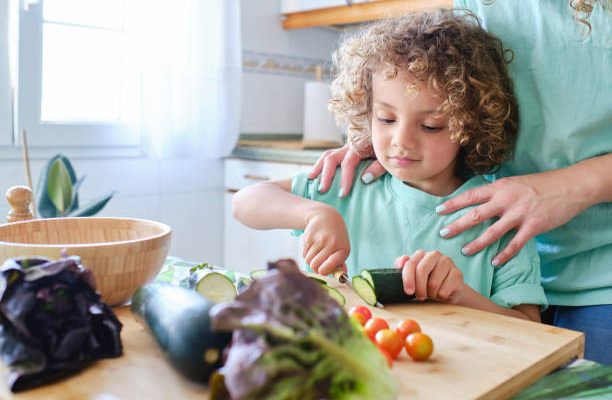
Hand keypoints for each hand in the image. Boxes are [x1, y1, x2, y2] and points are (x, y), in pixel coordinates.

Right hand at [302, 205, 350, 275]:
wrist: (326, 217)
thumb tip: (341, 276)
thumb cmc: (336, 237)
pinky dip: (306, 254)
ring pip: (308, 260)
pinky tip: (312, 247)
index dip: (324, 271)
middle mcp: (331, 243)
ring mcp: (319, 239)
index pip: (330, 265)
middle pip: (315, 265)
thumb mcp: (342, 248)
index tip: (323, 270)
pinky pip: (304, 254)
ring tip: (316, 254)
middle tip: (318, 263)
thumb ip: (340, 263)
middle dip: (315, 267)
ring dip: (310, 260)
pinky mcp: (308, 237)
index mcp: (342, 249)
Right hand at [308, 145, 384, 196]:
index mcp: (360, 148)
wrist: (388, 138)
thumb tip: (364, 179)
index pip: (348, 164)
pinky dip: (319, 165)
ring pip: (326, 155)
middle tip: (322, 190)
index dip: (345, 179)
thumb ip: (378, 167)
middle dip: (326, 175)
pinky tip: (313, 175)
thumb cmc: (388, 151)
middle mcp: (349, 147)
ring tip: (311, 180)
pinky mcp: (342, 151)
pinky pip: (327, 156)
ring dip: (318, 168)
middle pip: (331, 158)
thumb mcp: (386, 159)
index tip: (342, 194)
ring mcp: (344, 148)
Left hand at [395, 250, 465, 303]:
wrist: (448, 291)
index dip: (407, 278)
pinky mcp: (457, 273)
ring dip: (431, 293)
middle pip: (422, 270)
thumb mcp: (412, 276)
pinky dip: (440, 296)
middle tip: (420, 297)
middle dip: (419, 288)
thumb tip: (399, 264)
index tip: (408, 292)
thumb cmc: (426, 283)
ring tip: (432, 293)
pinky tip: (442, 294)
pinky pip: (444, 291)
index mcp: (421, 254)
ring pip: (433, 283)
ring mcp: (447, 262)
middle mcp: (435, 255)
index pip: (411, 263)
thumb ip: (403, 268)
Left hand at [437, 172, 590, 265]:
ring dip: (477, 243)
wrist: (571, 186)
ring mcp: (520, 214)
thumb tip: (480, 201)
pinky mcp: (533, 226)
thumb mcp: (514, 183)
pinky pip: (515, 244)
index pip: (471, 195)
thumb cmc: (541, 184)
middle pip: (476, 215)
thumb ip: (498, 193)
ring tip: (464, 251)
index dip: (453, 203)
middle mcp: (507, 200)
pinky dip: (504, 254)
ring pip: (492, 232)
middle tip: (443, 234)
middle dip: (458, 225)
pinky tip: (495, 262)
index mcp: (500, 187)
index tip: (438, 211)